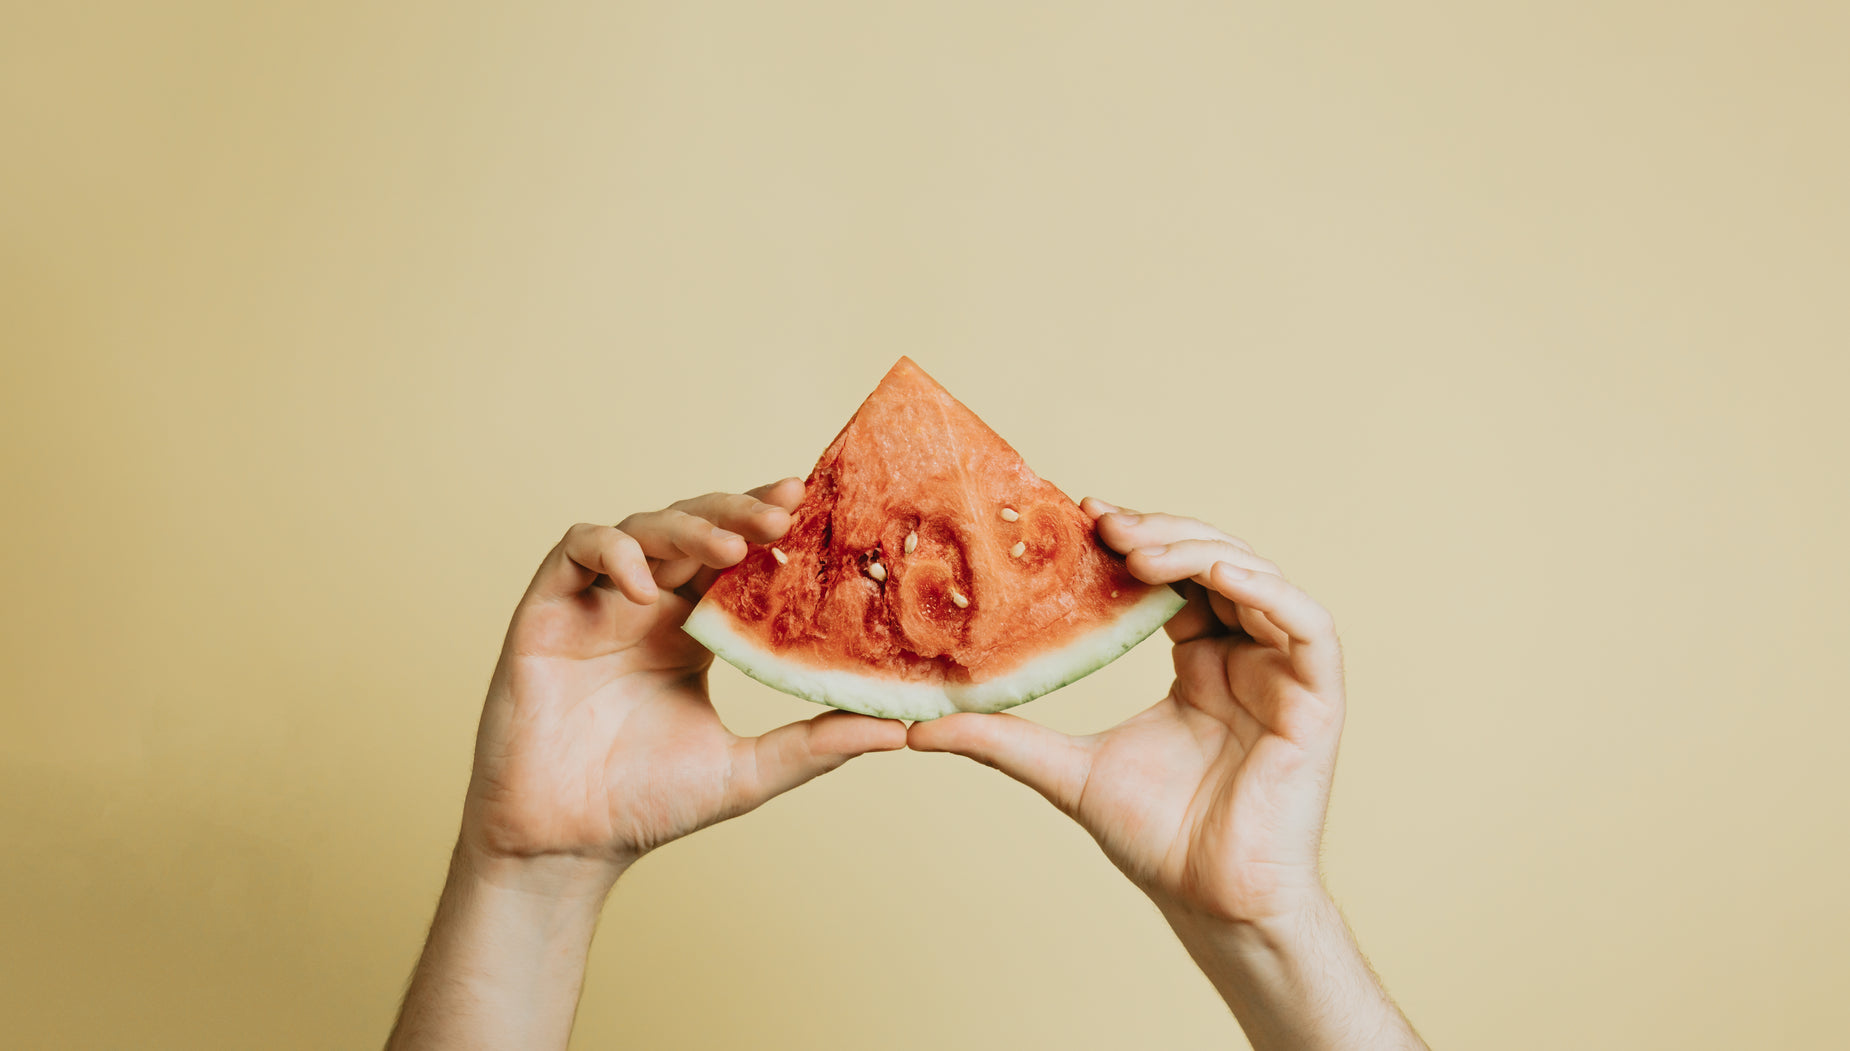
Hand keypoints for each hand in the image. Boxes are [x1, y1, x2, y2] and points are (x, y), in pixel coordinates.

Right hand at [460, 479, 907, 878]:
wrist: (565, 847)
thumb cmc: (648, 807)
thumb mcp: (747, 771)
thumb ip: (815, 744)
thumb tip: (900, 729)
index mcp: (692, 630)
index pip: (739, 557)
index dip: (772, 527)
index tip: (821, 509)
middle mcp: (647, 607)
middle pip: (697, 527)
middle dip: (741, 512)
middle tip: (787, 512)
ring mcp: (597, 604)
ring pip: (645, 527)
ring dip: (689, 528)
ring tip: (732, 547)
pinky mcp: (546, 611)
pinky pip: (577, 549)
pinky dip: (614, 553)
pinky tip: (644, 587)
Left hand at [908, 499, 1343, 923]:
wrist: (1211, 902)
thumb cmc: (1157, 841)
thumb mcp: (1064, 771)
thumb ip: (999, 739)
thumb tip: (916, 728)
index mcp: (1199, 663)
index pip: (1173, 578)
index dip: (1134, 541)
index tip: (1080, 517)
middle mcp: (1244, 658)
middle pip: (1213, 562)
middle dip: (1160, 534)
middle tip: (1102, 524)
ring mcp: (1284, 674)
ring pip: (1257, 577)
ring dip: (1200, 550)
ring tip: (1138, 547)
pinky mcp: (1317, 697)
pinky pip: (1307, 624)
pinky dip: (1264, 590)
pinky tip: (1213, 577)